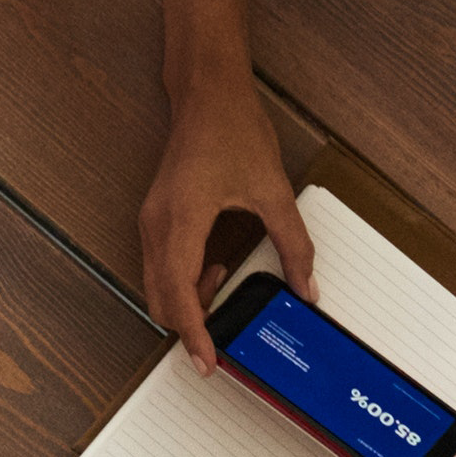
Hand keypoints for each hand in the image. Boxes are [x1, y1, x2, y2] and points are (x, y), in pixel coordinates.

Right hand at [142, 91, 312, 356]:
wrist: (207, 93)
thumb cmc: (231, 128)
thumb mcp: (273, 191)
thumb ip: (293, 244)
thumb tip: (305, 285)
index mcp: (181, 222)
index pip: (179, 295)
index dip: (194, 336)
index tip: (206, 363)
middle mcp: (156, 226)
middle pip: (160, 300)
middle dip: (189, 324)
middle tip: (223, 336)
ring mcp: (150, 222)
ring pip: (156, 285)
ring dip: (187, 300)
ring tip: (225, 282)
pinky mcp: (154, 217)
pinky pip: (158, 266)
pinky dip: (182, 280)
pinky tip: (214, 265)